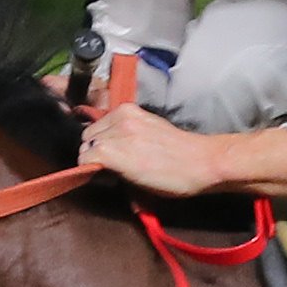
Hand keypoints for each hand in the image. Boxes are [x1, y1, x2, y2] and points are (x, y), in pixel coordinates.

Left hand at [77, 105, 286, 201]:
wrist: (201, 163)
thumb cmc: (181, 155)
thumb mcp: (150, 134)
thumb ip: (127, 136)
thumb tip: (108, 152)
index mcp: (128, 110)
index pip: (97, 126)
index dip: (102, 144)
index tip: (115, 158)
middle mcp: (119, 117)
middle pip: (88, 136)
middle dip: (97, 151)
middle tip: (117, 167)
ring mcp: (114, 133)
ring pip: (86, 148)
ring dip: (97, 162)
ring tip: (120, 173)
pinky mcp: (111, 152)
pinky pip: (87, 160)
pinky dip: (94, 171)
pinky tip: (116, 177)